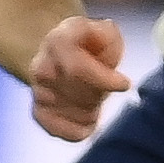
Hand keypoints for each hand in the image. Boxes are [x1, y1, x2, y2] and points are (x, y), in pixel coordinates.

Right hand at [27, 15, 132, 140]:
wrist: (58, 55)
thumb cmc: (87, 44)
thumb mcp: (102, 30)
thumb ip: (108, 37)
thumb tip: (107, 60)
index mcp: (57, 41)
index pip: (77, 69)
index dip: (104, 80)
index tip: (125, 84)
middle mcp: (41, 67)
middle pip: (81, 95)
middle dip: (101, 93)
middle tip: (107, 85)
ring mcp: (38, 92)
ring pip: (78, 115)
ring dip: (94, 110)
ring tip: (93, 96)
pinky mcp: (39, 114)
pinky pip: (67, 132)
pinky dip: (83, 128)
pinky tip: (87, 115)